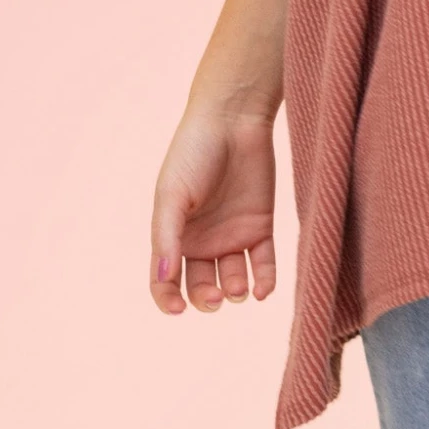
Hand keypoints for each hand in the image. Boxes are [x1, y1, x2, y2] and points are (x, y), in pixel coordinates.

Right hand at [149, 105, 280, 315]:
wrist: (233, 118)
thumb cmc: (194, 152)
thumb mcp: (172, 193)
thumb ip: (167, 236)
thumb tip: (164, 277)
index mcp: (173, 235)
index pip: (165, 281)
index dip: (167, 300)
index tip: (177, 309)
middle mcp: (202, 240)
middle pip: (201, 286)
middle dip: (207, 298)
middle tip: (217, 296)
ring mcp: (232, 235)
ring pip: (233, 279)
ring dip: (235, 290)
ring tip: (238, 287)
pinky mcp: (260, 226)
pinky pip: (263, 263)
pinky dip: (264, 281)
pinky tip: (262, 290)